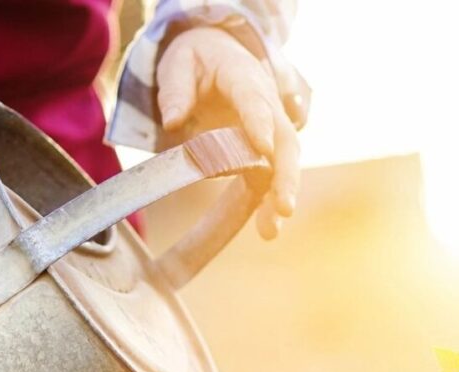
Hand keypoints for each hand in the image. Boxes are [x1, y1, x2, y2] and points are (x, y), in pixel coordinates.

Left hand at [157, 27, 301, 238]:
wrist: (216, 55)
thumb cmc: (197, 59)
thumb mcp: (178, 63)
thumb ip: (175, 89)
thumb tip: (173, 121)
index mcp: (243, 76)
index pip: (254, 100)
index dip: (259, 123)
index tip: (263, 147)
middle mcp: (266, 103)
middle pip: (284, 140)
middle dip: (285, 175)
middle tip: (284, 206)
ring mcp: (270, 128)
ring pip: (284, 163)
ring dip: (280, 197)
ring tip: (270, 230)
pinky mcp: (263, 150)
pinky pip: (269, 176)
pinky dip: (269, 202)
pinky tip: (267, 229)